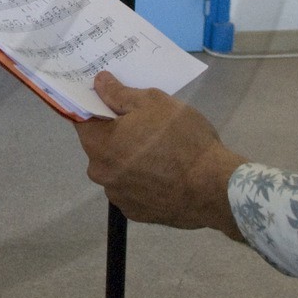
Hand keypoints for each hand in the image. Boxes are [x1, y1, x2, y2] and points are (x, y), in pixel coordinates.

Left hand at [73, 73, 246, 240]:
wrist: (215, 189)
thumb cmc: (182, 139)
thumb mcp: (154, 102)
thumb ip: (120, 93)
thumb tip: (100, 83)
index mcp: (99, 144)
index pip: (83, 119)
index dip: (95, 106)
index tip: (110, 99)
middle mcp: (101, 174)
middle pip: (101, 145)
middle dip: (117, 133)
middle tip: (146, 124)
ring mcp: (118, 197)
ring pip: (117, 168)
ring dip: (130, 159)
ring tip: (161, 152)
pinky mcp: (137, 213)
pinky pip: (133, 189)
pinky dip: (143, 181)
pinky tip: (166, 175)